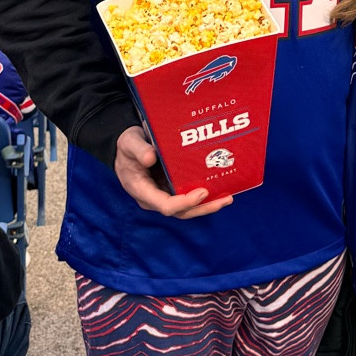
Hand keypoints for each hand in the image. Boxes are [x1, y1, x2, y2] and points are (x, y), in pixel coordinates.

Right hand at [114, 124, 231, 218]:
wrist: (128, 147)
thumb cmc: (128, 146)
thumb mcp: (129, 143)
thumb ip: (138, 149)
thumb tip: (150, 157)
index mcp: (142, 191)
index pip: (165, 205)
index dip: (184, 202)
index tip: (201, 192)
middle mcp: (154, 198)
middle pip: (181, 211)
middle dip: (203, 208)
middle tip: (224, 199)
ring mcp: (164, 195)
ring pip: (187, 208)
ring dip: (207, 205)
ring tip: (228, 198)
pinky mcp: (172, 190)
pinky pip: (189, 198)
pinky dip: (204, 198)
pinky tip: (220, 190)